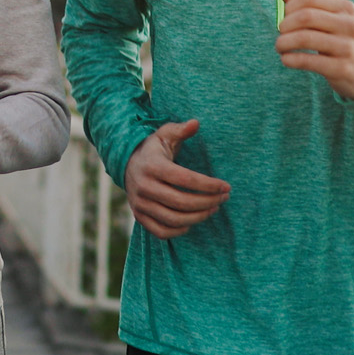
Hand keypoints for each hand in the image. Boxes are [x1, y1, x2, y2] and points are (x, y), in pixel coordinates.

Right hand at [123, 119, 230, 239]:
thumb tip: (196, 123)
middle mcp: (143, 186)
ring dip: (198, 217)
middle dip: (208, 202)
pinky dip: (179, 231)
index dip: (209, 185)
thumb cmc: (154, 149)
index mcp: (152, 165)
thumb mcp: (165, 135)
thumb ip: (181, 129)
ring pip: (174, 219)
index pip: (185, 179)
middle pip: (181, 202)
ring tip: (213, 208)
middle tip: (224, 198)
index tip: (226, 186)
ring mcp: (140, 203)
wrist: (127, 164)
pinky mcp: (139, 216)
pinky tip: (193, 221)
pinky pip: (161, 232)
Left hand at [275, 0, 353, 99]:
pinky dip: (291, 59)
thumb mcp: (326, 17)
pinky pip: (309, 61)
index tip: (285, 16)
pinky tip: (286, 59)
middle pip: (306, 17)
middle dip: (285, 24)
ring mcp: (347, 47)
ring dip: (284, 42)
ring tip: (280, 46)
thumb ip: (303, 2)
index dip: (290, 6)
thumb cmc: (337, 37)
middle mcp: (349, 24)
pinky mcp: (342, 68)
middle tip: (281, 32)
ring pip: (305, 38)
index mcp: (345, 7)